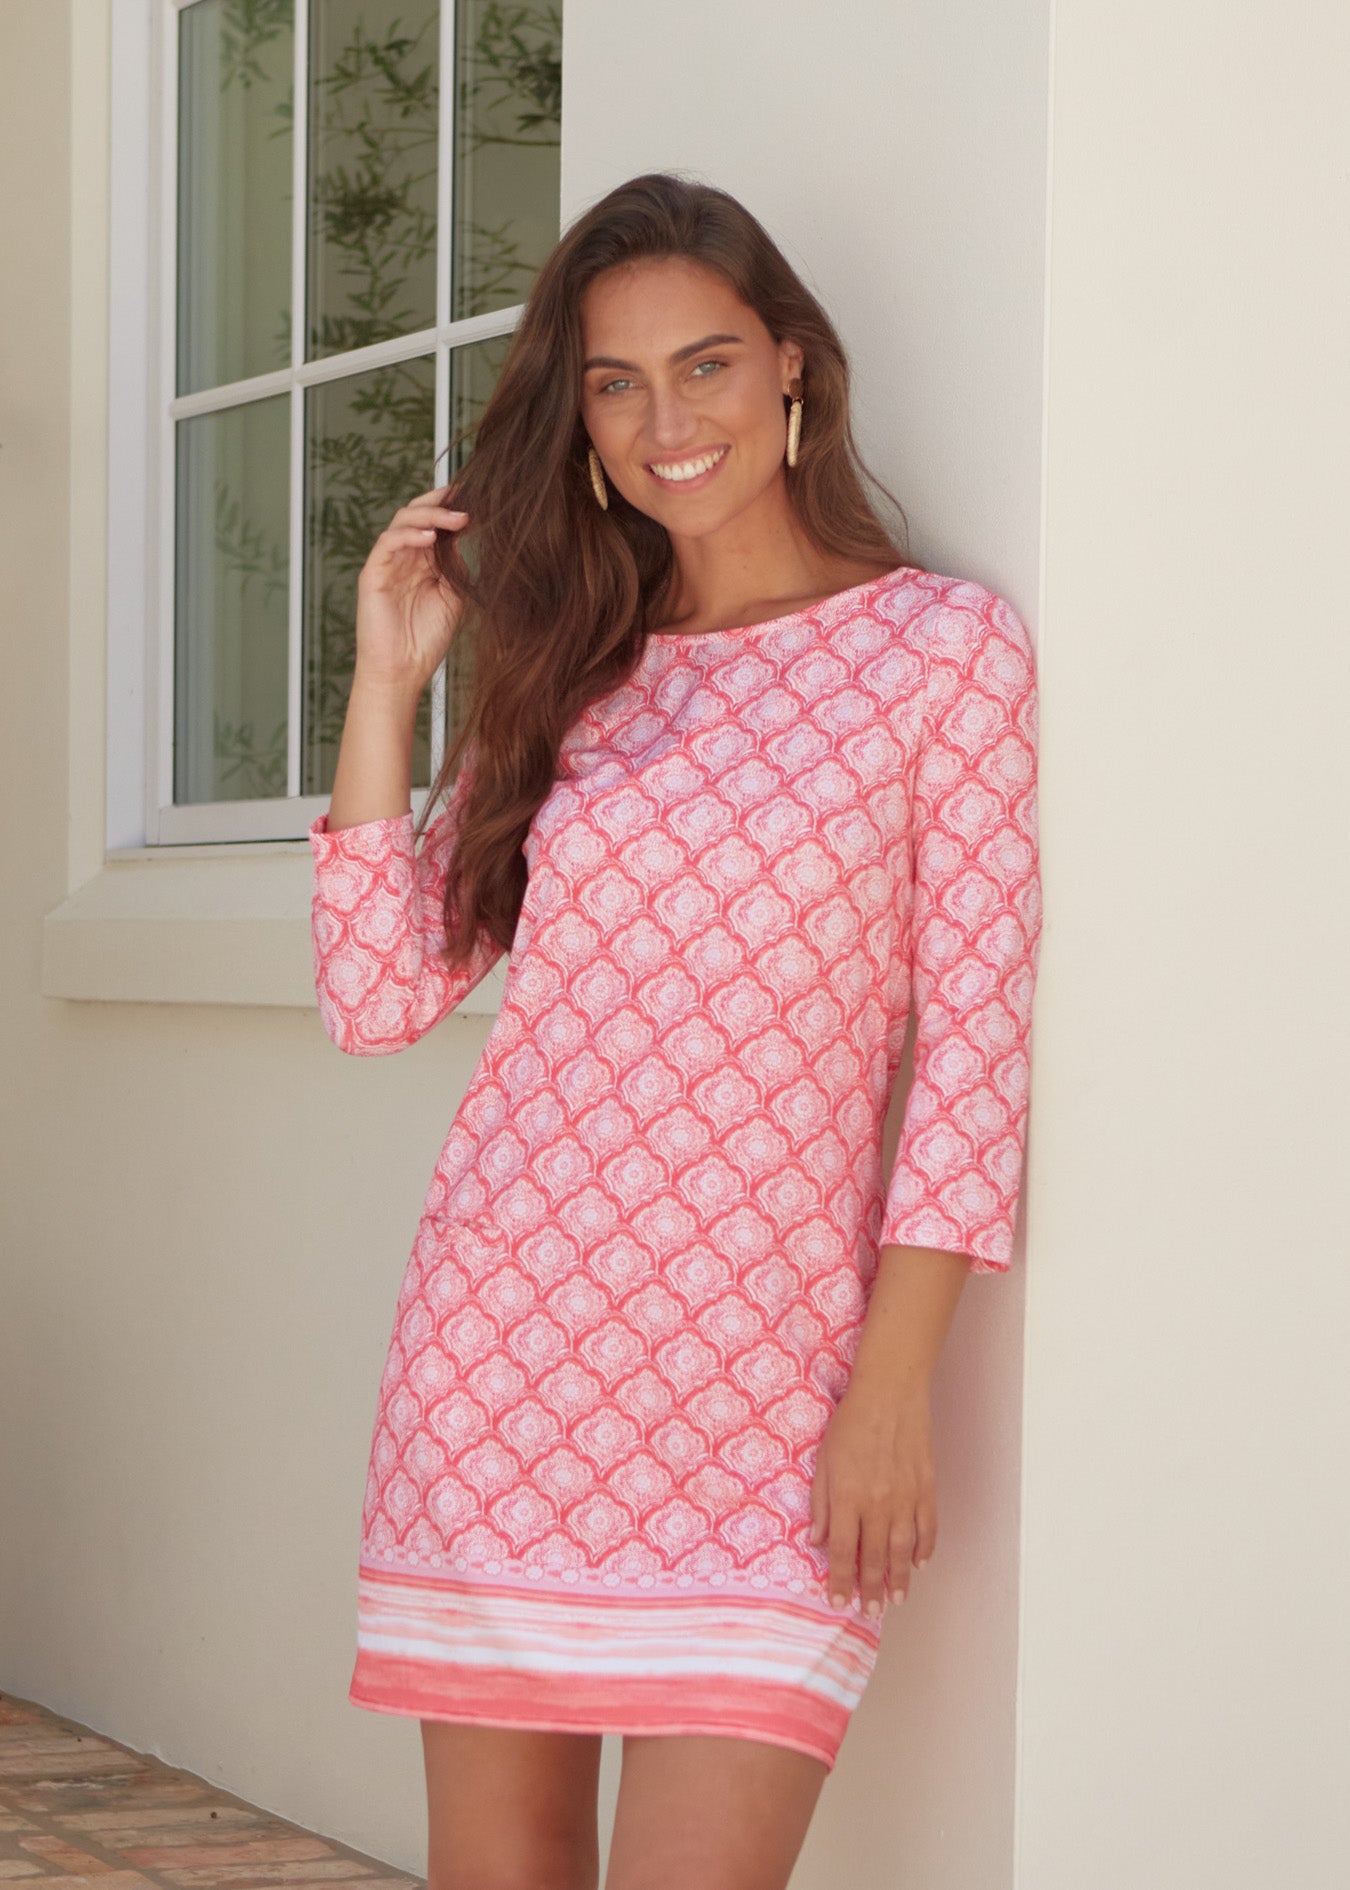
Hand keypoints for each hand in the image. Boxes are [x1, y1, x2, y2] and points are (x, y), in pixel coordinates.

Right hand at [354, 482, 471, 692]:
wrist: (402, 672)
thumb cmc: (426, 640)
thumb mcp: (453, 597)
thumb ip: (457, 567)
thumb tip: (468, 536)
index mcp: (423, 561)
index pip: (435, 522)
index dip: (452, 507)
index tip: (478, 496)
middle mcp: (404, 557)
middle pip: (417, 513)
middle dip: (441, 501)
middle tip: (467, 498)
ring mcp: (387, 563)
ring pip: (402, 521)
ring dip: (430, 515)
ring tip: (456, 518)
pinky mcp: (373, 574)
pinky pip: (387, 543)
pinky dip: (408, 535)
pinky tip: (430, 537)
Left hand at [808, 1379, 936, 1617]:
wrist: (890, 1393)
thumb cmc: (851, 1423)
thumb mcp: (824, 1460)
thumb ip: (820, 1503)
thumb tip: (816, 1540)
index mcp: (848, 1497)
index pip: (843, 1551)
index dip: (840, 1580)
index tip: (838, 1600)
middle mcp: (878, 1504)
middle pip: (875, 1558)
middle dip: (872, 1588)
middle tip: (871, 1610)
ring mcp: (906, 1498)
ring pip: (904, 1550)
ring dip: (900, 1578)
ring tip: (897, 1599)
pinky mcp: (926, 1487)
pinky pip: (928, 1527)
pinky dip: (925, 1548)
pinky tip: (920, 1563)